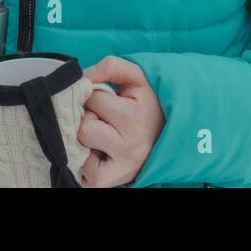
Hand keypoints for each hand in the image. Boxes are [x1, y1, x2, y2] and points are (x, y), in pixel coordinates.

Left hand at [77, 55, 164, 186]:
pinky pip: (83, 176)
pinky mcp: (111, 183)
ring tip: (102, 135)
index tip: (107, 98)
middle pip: (83, 128)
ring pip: (80, 153)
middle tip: (104, 118)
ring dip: (85, 141)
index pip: (92, 100)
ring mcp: (121, 170)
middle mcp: (129, 149)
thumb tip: (82, 76)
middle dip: (88, 118)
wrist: (171, 134)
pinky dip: (84, 163)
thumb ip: (110, 66)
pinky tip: (98, 152)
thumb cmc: (147, 103)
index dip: (93, 94)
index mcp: (134, 119)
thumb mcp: (136, 76)